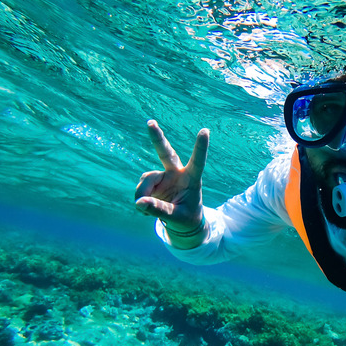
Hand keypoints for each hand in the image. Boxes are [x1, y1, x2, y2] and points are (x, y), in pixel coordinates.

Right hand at [134, 120, 208, 234]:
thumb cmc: (186, 218)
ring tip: (146, 211)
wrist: (182, 223)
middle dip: (157, 138)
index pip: (197, 162)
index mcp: (192, 179)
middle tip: (150, 123)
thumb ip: (160, 210)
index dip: (200, 147)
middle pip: (166, 153)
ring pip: (146, 180)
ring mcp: (163, 176)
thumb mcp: (177, 218)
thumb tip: (139, 203)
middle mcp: (176, 174)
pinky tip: (146, 209)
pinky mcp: (151, 182)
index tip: (205, 130)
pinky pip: (140, 190)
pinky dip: (140, 201)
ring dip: (143, 195)